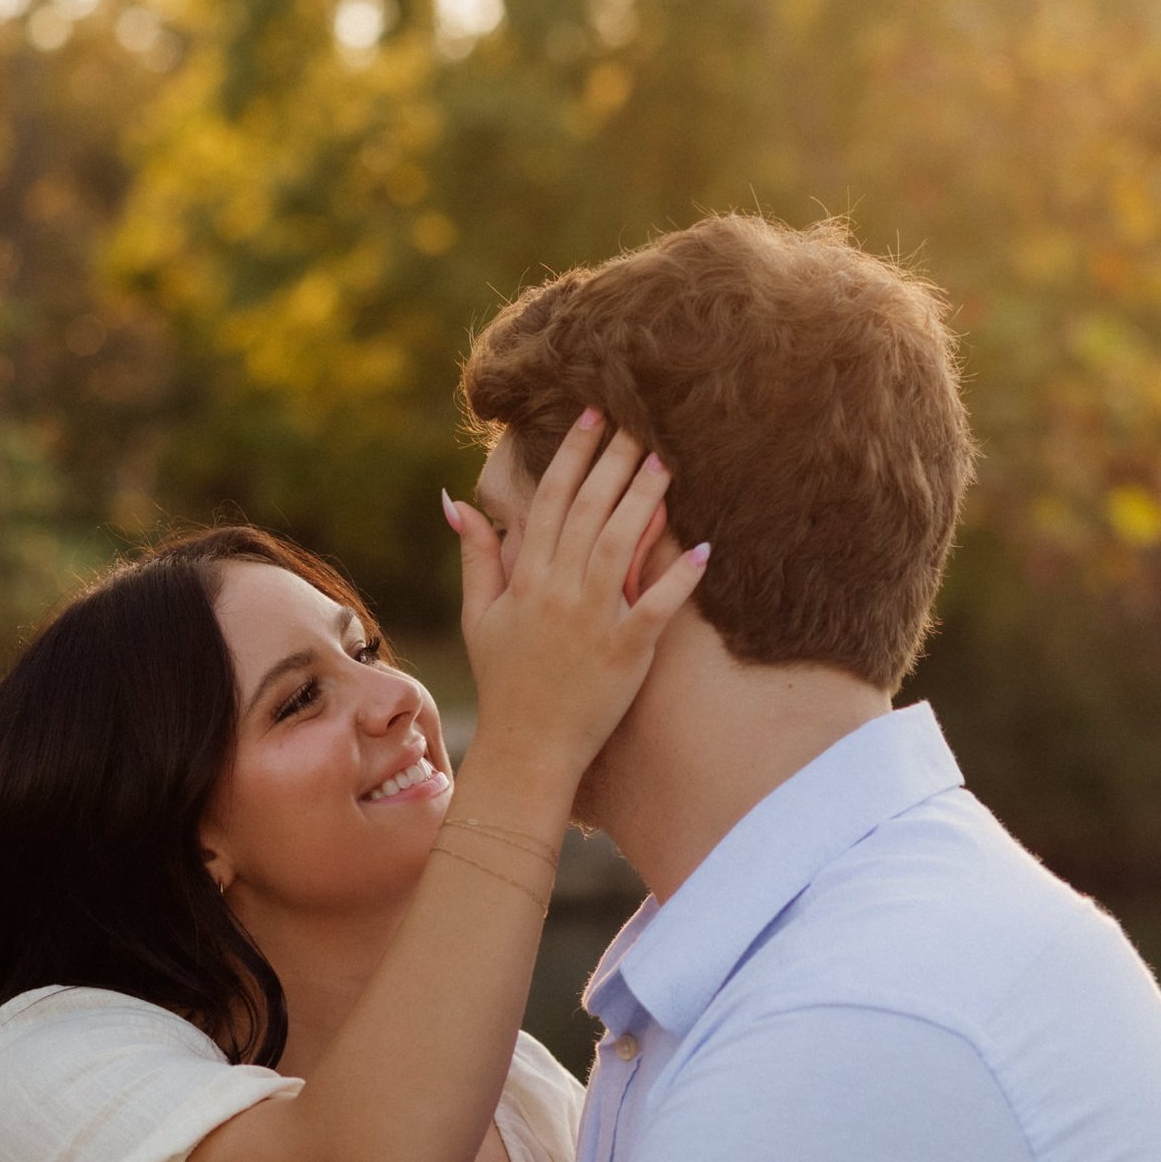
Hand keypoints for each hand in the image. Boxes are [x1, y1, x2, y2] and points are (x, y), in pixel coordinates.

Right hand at [448, 412, 707, 804]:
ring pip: (620, 546)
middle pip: (590, 511)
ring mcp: (592, 621)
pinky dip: (678, 581)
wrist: (526, 748)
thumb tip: (457, 502)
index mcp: (526, 579)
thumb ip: (476, 555)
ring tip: (667, 461)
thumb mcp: (480, 615)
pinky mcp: (625, 653)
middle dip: (615, 460)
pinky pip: (655, 609)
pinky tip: (704, 549)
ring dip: (645, 500)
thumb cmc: (505, 681)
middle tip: (642, 419)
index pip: (551, 501)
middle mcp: (557, 591)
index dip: (572, 453)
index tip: (593, 413)